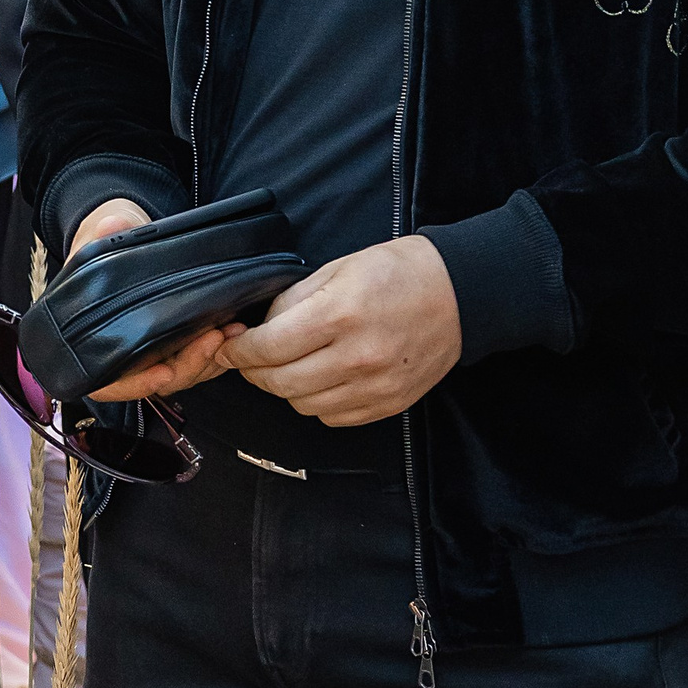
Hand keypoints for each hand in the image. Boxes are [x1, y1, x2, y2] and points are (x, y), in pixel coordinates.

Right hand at [64, 198, 240, 404]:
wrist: (123, 235)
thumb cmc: (103, 242)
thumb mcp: (99, 232)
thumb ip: (103, 233)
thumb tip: (110, 227)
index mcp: (90, 338)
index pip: (108, 382)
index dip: (134, 383)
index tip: (163, 371)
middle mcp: (122, 352)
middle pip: (155, 381)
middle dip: (188, 365)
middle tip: (211, 339)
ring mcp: (152, 350)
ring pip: (182, 373)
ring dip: (208, 358)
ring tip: (230, 330)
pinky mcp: (175, 343)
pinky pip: (196, 359)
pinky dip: (216, 350)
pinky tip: (234, 328)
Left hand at [222, 234, 460, 426]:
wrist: (459, 294)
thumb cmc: (396, 274)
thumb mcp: (336, 270)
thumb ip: (291, 302)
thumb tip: (257, 330)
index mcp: (340, 315)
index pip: (267, 349)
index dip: (238, 351)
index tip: (228, 347)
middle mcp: (357, 356)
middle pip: (280, 383)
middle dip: (254, 371)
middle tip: (250, 358)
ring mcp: (375, 385)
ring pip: (303, 404)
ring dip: (285, 388)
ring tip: (289, 365)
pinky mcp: (389, 403)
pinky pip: (333, 417)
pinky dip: (317, 402)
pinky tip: (321, 379)